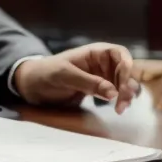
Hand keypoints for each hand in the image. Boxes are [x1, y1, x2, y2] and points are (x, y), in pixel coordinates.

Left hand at [12, 43, 140, 112]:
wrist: (33, 85)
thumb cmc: (46, 73)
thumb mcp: (65, 75)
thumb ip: (89, 82)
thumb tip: (113, 93)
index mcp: (95, 52)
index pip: (120, 54)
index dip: (126, 67)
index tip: (123, 85)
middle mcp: (102, 63)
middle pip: (125, 70)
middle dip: (128, 85)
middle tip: (123, 102)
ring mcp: (102, 77)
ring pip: (123, 83)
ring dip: (126, 94)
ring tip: (121, 108)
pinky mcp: (99, 90)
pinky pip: (116, 93)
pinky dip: (120, 100)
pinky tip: (117, 108)